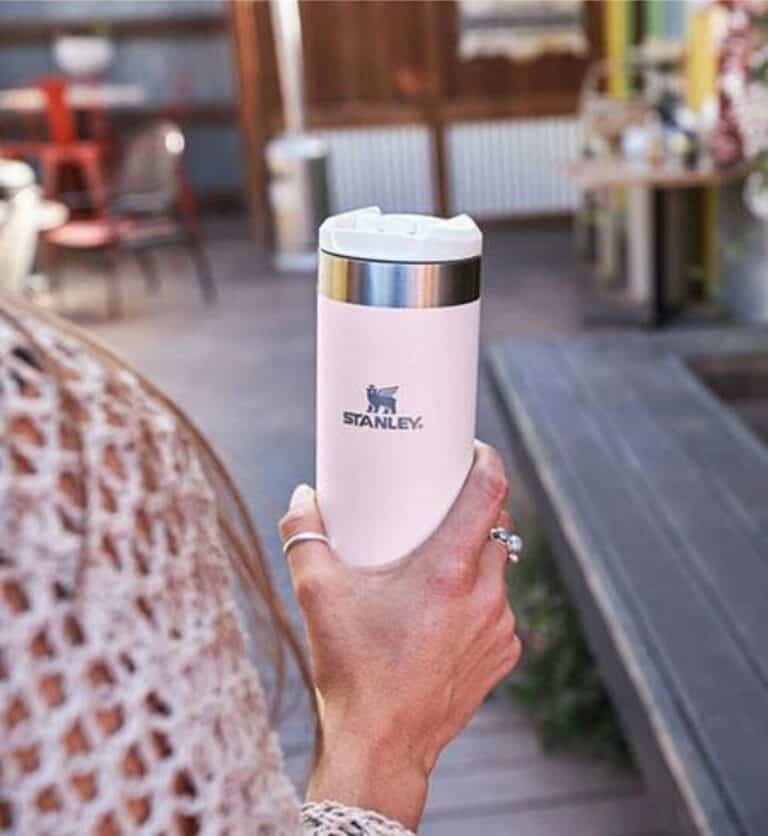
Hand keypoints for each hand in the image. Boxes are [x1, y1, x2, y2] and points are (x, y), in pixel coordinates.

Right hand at [278, 441, 521, 829]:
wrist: (381, 744)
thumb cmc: (351, 668)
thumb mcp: (318, 594)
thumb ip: (304, 536)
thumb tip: (301, 497)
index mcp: (447, 571)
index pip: (490, 494)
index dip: (487, 462)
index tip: (473, 450)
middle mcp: (484, 596)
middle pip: (499, 528)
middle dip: (477, 509)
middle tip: (444, 504)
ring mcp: (498, 628)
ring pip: (501, 569)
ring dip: (478, 555)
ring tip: (441, 558)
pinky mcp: (502, 655)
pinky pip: (499, 608)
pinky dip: (480, 598)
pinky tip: (448, 608)